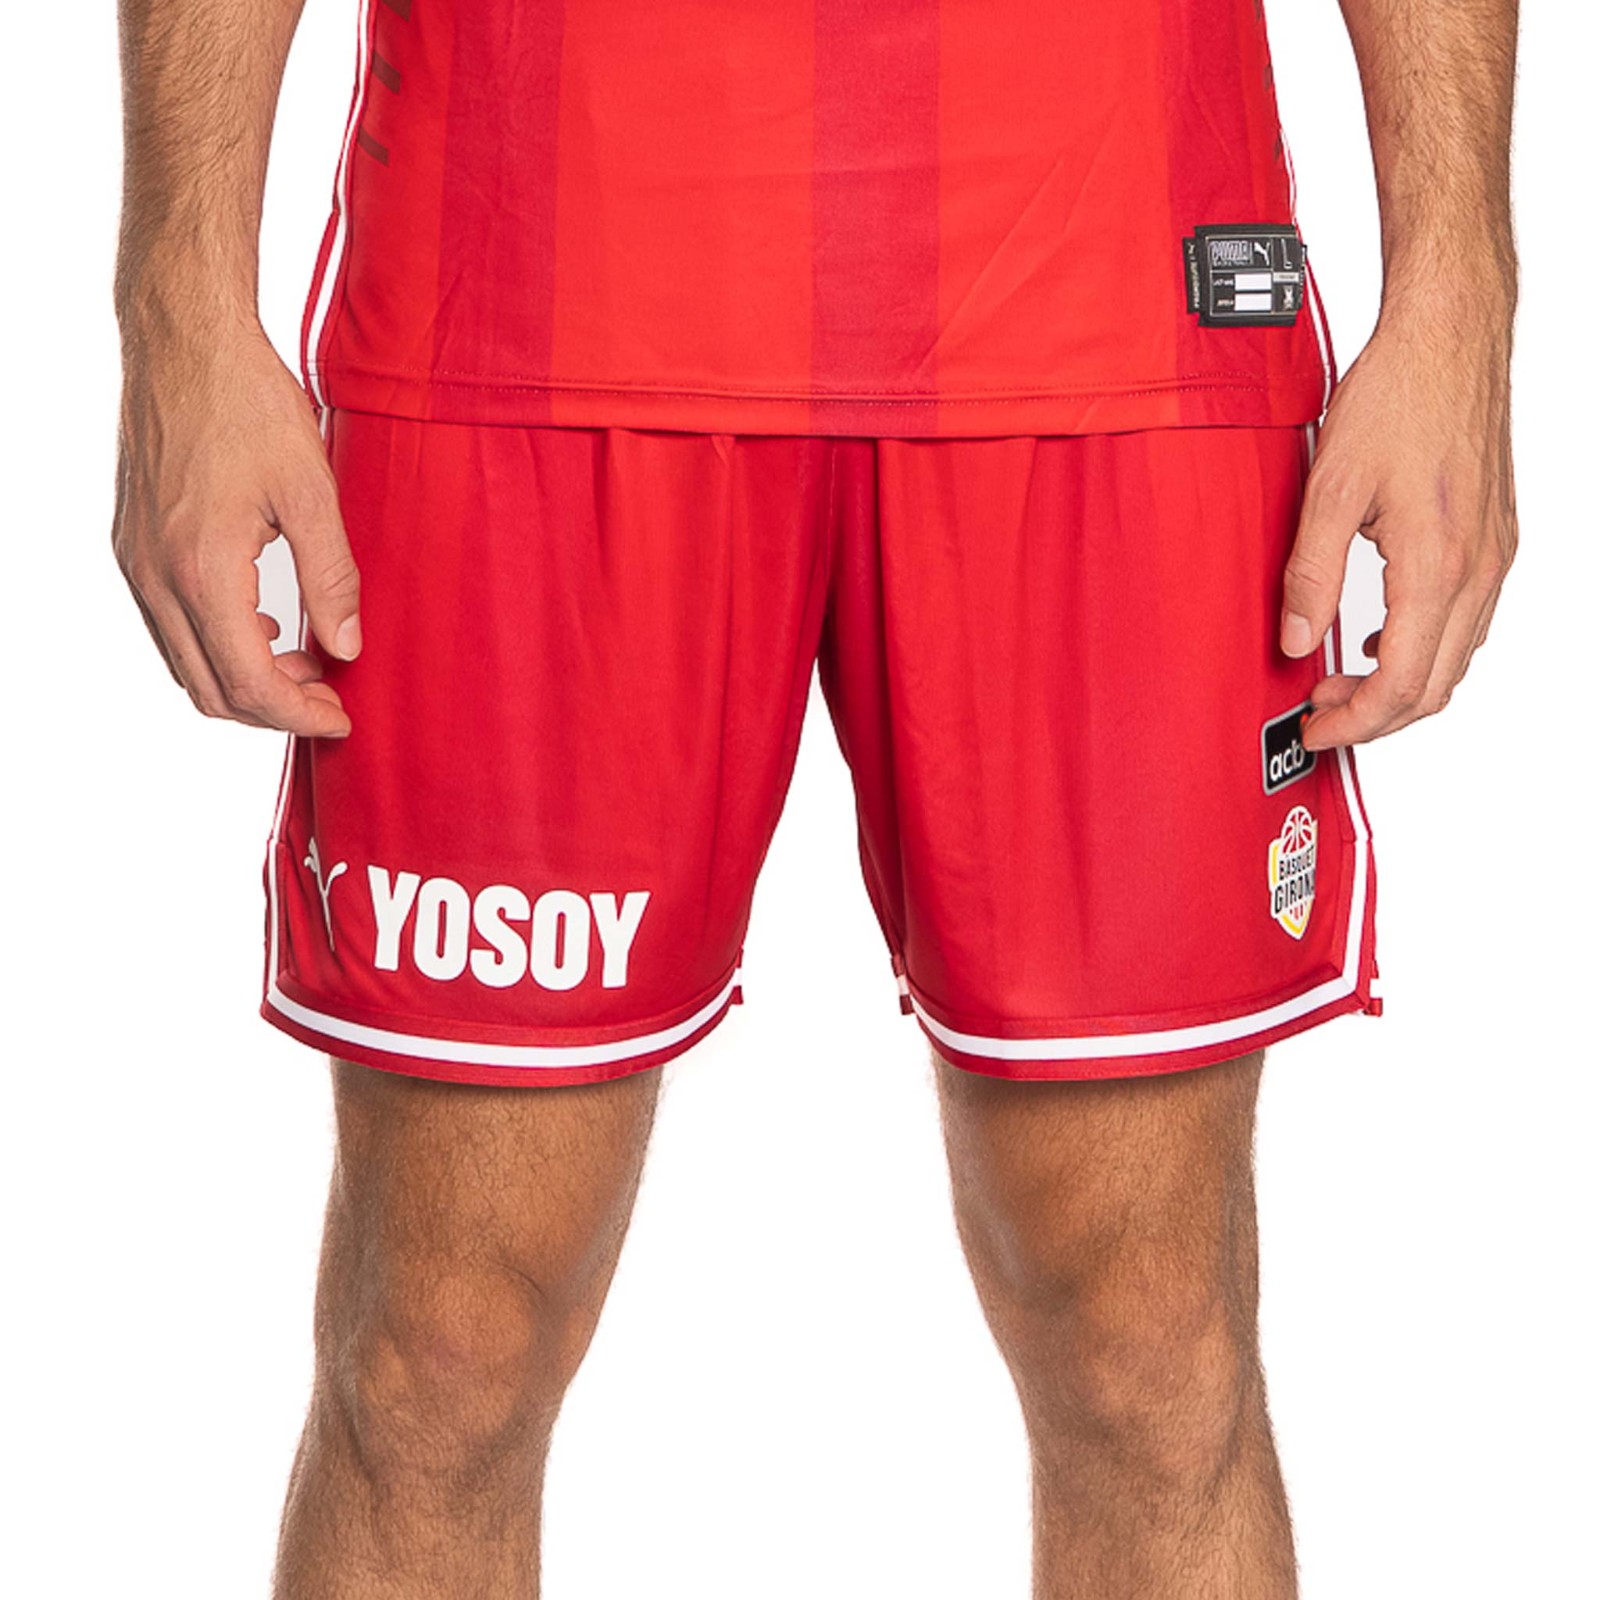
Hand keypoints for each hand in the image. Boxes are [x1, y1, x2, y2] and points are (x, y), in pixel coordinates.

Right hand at [113, 314, 359, 736]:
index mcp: (202, 570)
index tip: (341, 717)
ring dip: (244, 679)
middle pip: (211, 690)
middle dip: (273, 709)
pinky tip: (264, 624)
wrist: (185, 340)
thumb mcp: (312, 492)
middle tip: (328, 696)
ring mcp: (136, 562)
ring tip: (304, 661)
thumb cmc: (249, 404)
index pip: (249, 684)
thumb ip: (333, 578)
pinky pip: (169, 627)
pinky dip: (216, 645)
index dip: (299, 715)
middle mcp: (157, 576)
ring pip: (185, 664)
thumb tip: (348, 647)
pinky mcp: (132, 545)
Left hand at [1279, 298, 1516, 749]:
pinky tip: (1377, 636)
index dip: (1354, 722)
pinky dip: (1424, 649)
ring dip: (1399, 686)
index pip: (1402, 683)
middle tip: (1318, 714)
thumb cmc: (1398, 396)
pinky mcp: (1495, 540)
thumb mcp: (1330, 489)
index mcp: (1438, 564)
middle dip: (1374, 717)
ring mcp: (1494, 556)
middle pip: (1434, 687)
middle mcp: (1479, 568)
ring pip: (1456, 660)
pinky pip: (1467, 623)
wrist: (1450, 336)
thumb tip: (1293, 639)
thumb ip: (1309, 574)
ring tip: (1338, 679)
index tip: (1312, 730)